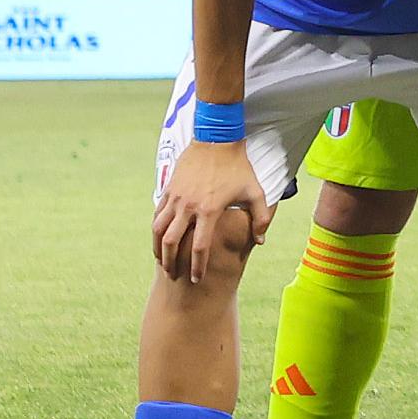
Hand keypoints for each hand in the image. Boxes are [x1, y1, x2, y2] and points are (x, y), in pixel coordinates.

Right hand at [152, 139, 268, 283]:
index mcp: (210, 210)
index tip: (196, 279)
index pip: (200, 247)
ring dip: (158, 248)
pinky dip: (156, 230)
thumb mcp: (255, 191)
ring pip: (159, 230)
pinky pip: (157, 214)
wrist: (217, 139)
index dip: (197, 266)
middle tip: (173, 275)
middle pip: (172, 243)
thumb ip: (261, 217)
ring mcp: (176, 197)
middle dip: (171, 263)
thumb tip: (260, 241)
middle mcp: (189, 206)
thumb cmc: (238, 166)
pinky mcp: (169, 189)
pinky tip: (159, 239)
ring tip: (162, 261)